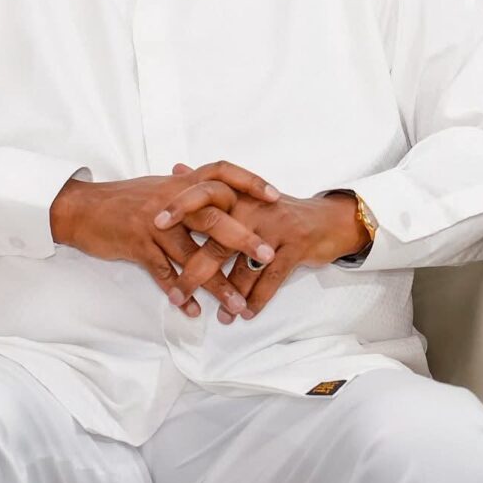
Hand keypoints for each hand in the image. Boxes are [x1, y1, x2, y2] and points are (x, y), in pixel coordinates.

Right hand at [49, 161, 278, 318]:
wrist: (82, 208)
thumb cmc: (124, 200)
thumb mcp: (160, 188)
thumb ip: (189, 192)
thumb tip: (217, 194)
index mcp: (180, 184)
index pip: (221, 173)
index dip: (249, 182)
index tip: (275, 196)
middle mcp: (171, 201)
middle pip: (213, 217)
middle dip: (243, 238)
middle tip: (268, 255)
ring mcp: (154, 224)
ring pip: (191, 255)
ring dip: (215, 283)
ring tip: (235, 304)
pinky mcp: (137, 245)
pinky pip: (163, 273)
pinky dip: (179, 292)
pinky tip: (191, 310)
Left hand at [157, 166, 366, 322]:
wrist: (327, 220)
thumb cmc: (277, 212)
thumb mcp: (245, 195)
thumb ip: (209, 186)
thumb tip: (176, 168)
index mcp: (239, 195)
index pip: (204, 196)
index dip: (180, 208)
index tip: (155, 224)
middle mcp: (254, 208)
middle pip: (218, 240)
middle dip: (196, 271)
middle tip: (177, 294)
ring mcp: (275, 229)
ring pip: (243, 266)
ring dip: (229, 294)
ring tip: (219, 314)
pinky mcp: (294, 248)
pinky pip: (270, 279)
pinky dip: (257, 299)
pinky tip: (246, 313)